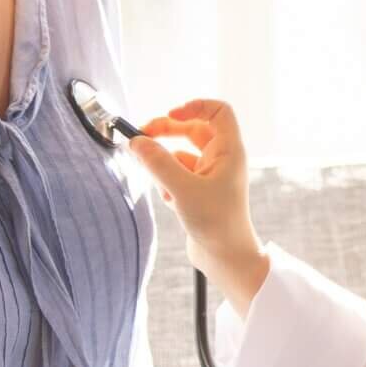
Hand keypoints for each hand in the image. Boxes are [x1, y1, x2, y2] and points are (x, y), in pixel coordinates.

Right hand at [125, 100, 269, 309]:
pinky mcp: (199, 193)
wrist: (226, 260)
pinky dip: (167, 182)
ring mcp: (210, 176)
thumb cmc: (216, 223)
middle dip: (166, 132)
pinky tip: (168, 200)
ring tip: (156, 178)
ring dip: (164, 162)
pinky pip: (177, 175)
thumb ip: (157, 163)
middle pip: (192, 130)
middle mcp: (222, 160)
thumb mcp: (182, 189)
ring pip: (181, 155)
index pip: (218, 111)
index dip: (194, 107)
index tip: (170, 115)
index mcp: (229, 151)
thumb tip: (136, 142)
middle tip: (140, 137)